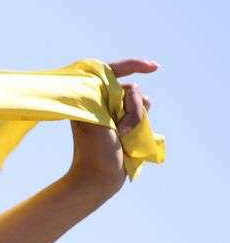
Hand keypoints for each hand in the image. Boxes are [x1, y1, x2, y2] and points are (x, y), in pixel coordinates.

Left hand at [66, 58, 157, 194]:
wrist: (98, 177)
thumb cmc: (94, 150)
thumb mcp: (96, 119)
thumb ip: (107, 97)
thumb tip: (118, 82)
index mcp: (88, 97)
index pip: (111, 71)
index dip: (132, 65)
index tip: (154, 68)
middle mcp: (100, 102)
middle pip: (130, 89)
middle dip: (132, 107)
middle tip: (120, 129)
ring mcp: (113, 113)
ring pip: (140, 102)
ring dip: (137, 117)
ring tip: (124, 135)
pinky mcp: (123, 124)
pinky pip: (142, 113)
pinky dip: (141, 122)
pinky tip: (132, 136)